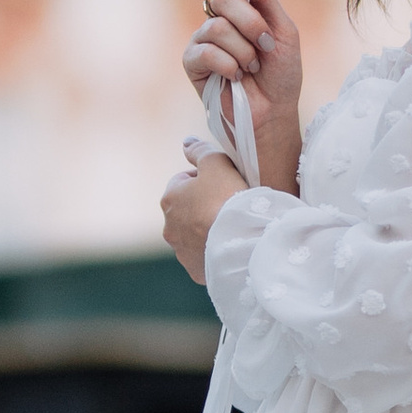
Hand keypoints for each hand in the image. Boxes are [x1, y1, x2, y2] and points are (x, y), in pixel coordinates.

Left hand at [162, 144, 245, 282]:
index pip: (183, 181)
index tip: (223, 182)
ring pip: (194, 235)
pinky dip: (214, 250)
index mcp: (169, 199)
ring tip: (232, 227)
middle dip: (203, 205)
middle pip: (187, 209)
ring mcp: (181, 251)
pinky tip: (231, 245)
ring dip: (208, 229)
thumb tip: (187, 142)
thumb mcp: (216, 163)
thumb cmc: (228, 198)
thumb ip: (200, 150)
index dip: (204, 178)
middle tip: (230, 204)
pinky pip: (204, 256)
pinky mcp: (196, 270)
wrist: (242, 242)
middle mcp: (169, 227)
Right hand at [183, 0, 304, 181]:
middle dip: (251, 23)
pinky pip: (206, 51)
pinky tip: (236, 77)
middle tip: (265, 46)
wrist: (274, 112)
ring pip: (217, 26)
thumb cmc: (281, 74)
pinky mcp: (192, 62)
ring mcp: (203, 39)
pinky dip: (229, 65)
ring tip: (252, 66)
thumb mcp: (283, 31)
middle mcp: (218, 17)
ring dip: (244, 50)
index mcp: (241, 5)